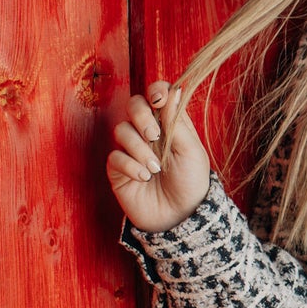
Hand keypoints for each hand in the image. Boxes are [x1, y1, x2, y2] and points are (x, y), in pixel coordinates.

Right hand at [107, 80, 210, 232]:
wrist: (180, 217)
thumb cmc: (191, 183)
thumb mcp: (191, 152)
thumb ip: (178, 122)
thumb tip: (174, 90)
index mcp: (170, 123)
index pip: (157, 95)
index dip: (155, 91)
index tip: (159, 100)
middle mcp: (148, 132)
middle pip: (133, 104)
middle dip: (141, 116)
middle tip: (154, 135)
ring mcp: (131, 149)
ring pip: (121, 130)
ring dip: (139, 148)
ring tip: (155, 169)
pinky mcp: (118, 169)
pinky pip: (115, 156)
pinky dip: (130, 165)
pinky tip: (144, 178)